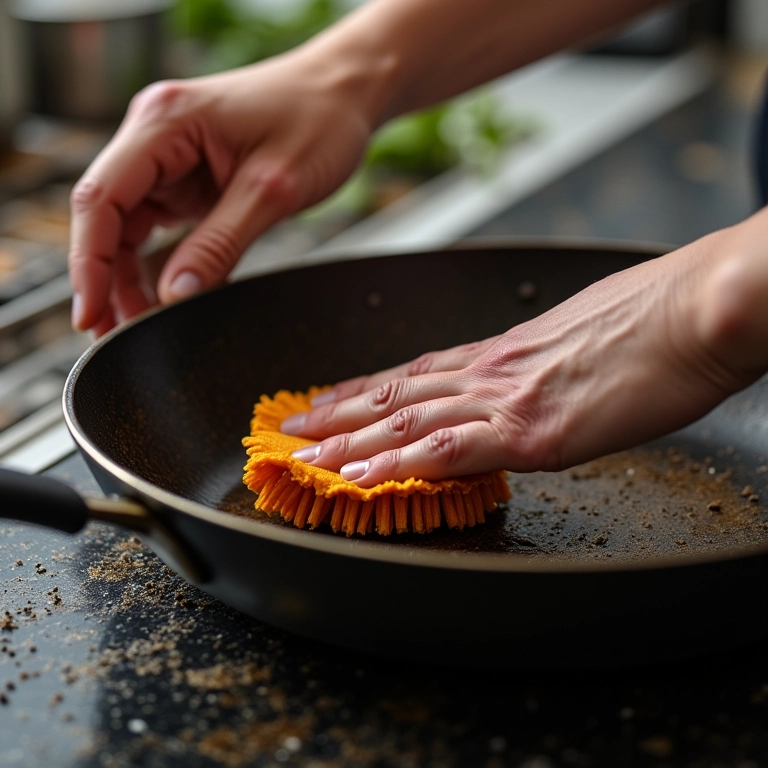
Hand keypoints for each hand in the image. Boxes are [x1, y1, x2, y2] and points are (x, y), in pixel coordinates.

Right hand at [68, 49, 375, 334]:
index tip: (91, 313)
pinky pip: (158, 228)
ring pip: (127, 228)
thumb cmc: (318, 119)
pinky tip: (162, 300)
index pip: (100, 197)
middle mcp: (156, 137)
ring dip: (128, 278)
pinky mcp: (189, 179)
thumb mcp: (272, 189)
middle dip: (106, 280)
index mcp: (165, 123)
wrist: (344, 95)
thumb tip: (175, 296)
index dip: (89, 263)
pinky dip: (157, 265)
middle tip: (115, 335)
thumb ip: (221, 243)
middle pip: (106, 218)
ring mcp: (171, 160)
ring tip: (136, 326)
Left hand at [282, 217, 767, 485]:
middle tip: (294, 425)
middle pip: (397, 391)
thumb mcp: (583, 336)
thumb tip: (531, 383)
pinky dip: (397, 464)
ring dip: (351, 439)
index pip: (419, 369)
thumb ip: (542, 366)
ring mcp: (505, 398)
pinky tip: (360, 477)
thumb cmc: (656, 318)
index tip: (334, 397)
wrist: (699, 309)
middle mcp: (492, 370)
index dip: (369, 386)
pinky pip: (446, 450)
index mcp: (505, 350)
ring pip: (405, 418)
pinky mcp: (530, 430)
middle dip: (341, 412)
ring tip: (304, 454)